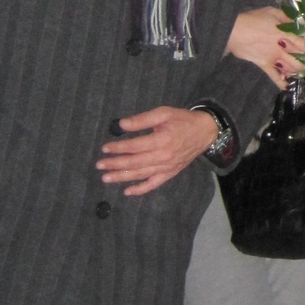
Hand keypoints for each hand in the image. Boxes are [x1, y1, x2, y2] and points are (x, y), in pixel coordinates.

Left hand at [97, 107, 219, 195]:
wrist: (204, 132)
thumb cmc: (182, 120)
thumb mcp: (163, 113)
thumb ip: (142, 120)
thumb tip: (121, 125)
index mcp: (161, 140)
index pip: (134, 146)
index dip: (118, 148)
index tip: (105, 148)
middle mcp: (163, 157)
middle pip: (134, 162)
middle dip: (114, 164)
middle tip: (99, 165)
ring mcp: (166, 168)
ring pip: (140, 175)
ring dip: (122, 177)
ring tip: (106, 178)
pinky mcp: (170, 174)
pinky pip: (153, 184)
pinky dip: (140, 189)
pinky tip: (127, 191)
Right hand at [227, 5, 304, 85]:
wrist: (234, 30)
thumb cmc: (252, 19)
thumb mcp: (272, 11)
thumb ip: (287, 17)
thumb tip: (299, 22)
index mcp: (284, 34)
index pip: (303, 44)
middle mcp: (281, 48)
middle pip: (300, 58)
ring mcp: (273, 58)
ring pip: (290, 68)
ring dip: (298, 71)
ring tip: (302, 70)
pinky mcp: (264, 65)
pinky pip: (274, 77)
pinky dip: (281, 83)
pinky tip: (287, 86)